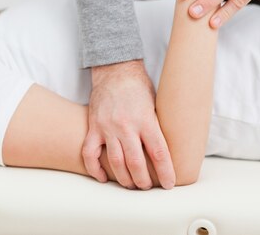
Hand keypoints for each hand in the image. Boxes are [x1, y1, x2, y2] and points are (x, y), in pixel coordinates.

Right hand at [85, 60, 174, 189]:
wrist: (115, 71)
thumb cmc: (138, 87)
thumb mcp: (155, 105)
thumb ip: (158, 127)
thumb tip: (170, 150)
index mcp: (145, 120)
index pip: (158, 153)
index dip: (165, 172)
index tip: (169, 184)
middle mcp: (126, 125)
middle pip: (136, 163)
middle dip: (143, 181)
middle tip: (147, 187)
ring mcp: (108, 127)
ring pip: (115, 162)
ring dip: (124, 179)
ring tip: (131, 185)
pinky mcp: (94, 127)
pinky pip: (90, 153)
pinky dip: (95, 169)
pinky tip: (103, 177)